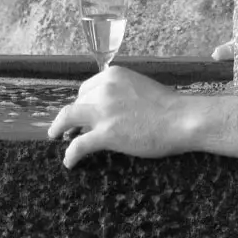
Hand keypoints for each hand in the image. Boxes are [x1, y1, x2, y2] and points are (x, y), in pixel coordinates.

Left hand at [46, 65, 188, 168]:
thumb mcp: (139, 87)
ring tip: (55, 137)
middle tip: (70, 127)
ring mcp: (103, 111)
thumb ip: (121, 93)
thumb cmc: (169, 106)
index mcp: (112, 76)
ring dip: (58, 128)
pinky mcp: (105, 133)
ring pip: (68, 118)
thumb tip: (108, 108)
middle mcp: (103, 89)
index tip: (81, 112)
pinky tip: (69, 162)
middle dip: (73, 115)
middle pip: (78, 102)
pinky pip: (78, 144)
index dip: (83, 102)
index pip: (87, 88)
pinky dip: (70, 154)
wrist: (182, 119)